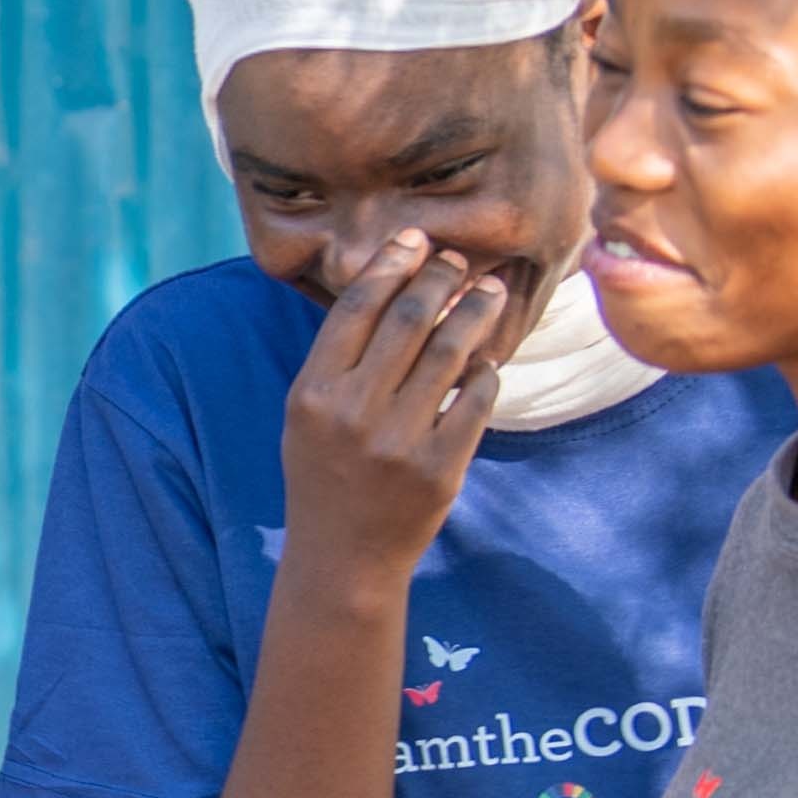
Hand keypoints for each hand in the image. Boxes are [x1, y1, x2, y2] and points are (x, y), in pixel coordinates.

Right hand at [279, 234, 517, 582]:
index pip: (357, 308)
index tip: (416, 239)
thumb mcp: (308, 416)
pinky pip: (476, 398)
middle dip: (440, 278)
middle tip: (459, 261)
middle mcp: (354, 412)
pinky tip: (485, 360)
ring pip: (451, 351)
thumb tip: (395, 287)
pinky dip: (485, 371)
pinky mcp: (441, 467)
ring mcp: (399, 441)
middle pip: (409, 319)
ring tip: (489, 291)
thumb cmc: (325, 476)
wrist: (343, 557)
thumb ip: (340, 360)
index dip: (391, 264)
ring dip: (476, 311)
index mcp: (314, 393)